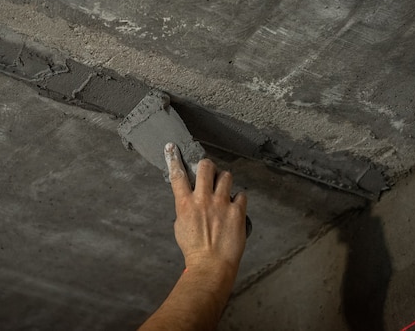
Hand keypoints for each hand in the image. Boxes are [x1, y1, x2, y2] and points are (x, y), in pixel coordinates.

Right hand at [164, 143, 247, 273]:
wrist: (211, 265)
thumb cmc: (194, 249)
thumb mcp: (181, 225)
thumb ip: (185, 208)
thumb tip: (190, 199)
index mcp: (185, 203)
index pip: (177, 175)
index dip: (174, 159)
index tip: (172, 148)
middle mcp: (203, 199)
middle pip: (206, 167)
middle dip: (207, 166)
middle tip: (209, 172)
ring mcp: (222, 204)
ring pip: (226, 176)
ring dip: (224, 180)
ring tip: (224, 190)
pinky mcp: (237, 211)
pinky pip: (242, 195)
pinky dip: (239, 199)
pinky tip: (236, 207)